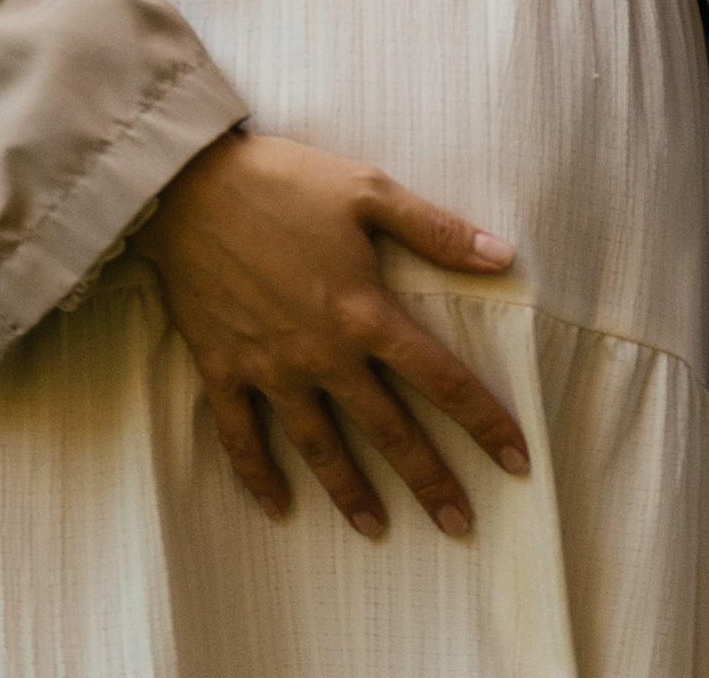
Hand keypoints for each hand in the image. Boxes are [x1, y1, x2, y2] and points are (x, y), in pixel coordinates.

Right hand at [134, 134, 528, 540]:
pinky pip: (241, 437)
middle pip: (388, 430)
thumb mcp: (368, 190)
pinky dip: (257, 476)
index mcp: (366, 313)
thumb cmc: (286, 180)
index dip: (484, 422)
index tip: (517, 462)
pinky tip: (277, 507)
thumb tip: (504, 255)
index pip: (441, 380)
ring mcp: (271, 369)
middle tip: (459, 523)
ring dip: (350, 492)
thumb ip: (437, 230)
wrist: (190, 185)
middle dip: (428, 481)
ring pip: (320, 447)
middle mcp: (324, 354)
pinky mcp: (223, 369)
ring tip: (376, 529)